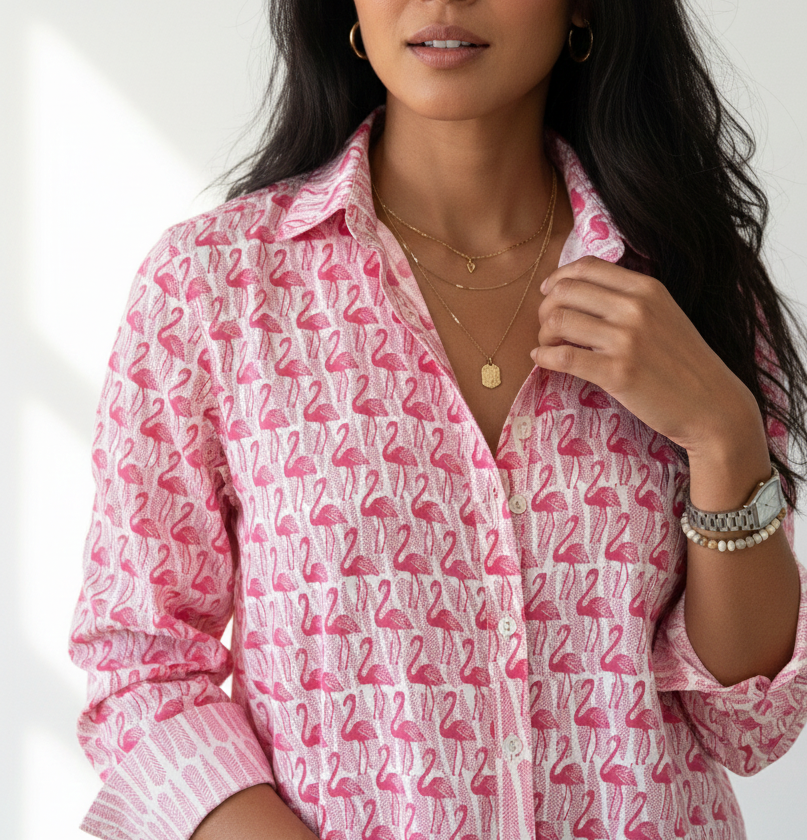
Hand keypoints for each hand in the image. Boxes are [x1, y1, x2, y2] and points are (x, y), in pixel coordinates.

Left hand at [530, 256, 759, 453]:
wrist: (712, 406)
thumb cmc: (683, 363)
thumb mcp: (663, 315)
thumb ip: (627, 299)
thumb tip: (576, 291)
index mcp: (647, 288)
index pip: (587, 267)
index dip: (558, 278)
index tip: (549, 294)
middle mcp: (636, 307)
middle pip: (564, 291)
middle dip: (545, 308)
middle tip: (547, 328)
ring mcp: (627, 340)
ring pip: (558, 321)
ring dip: (543, 335)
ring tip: (548, 347)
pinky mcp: (617, 372)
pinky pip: (563, 357)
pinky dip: (543, 358)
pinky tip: (542, 361)